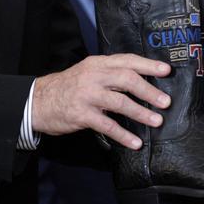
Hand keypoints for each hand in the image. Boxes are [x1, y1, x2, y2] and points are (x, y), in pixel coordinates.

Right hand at [33, 54, 171, 149]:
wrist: (37, 101)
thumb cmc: (69, 86)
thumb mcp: (89, 71)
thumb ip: (111, 72)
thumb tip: (142, 79)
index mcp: (98, 63)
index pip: (127, 60)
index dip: (148, 65)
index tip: (166, 71)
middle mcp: (93, 76)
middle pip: (127, 80)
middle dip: (149, 91)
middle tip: (165, 102)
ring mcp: (87, 95)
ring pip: (120, 103)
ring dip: (141, 113)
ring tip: (157, 121)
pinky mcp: (81, 115)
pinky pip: (107, 126)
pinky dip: (123, 135)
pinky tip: (135, 142)